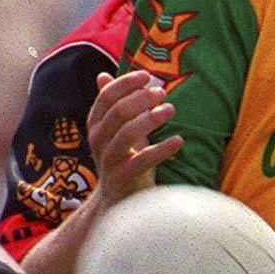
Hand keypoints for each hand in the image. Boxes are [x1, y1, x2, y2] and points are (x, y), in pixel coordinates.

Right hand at [88, 69, 178, 196]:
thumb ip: (114, 105)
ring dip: (151, 119)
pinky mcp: (122, 179)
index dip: (126, 83)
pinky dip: (162, 149)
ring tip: (170, 110)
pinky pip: (142, 161)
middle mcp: (98, 141)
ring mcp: (108, 161)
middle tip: (162, 93)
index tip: (147, 77)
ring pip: (127, 134)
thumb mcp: (117, 130)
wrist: (119, 199)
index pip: (106, 97)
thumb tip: (103, 75)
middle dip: (141, 99)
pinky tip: (179, 140)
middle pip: (118, 112)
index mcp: (95, 125)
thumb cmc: (123, 158)